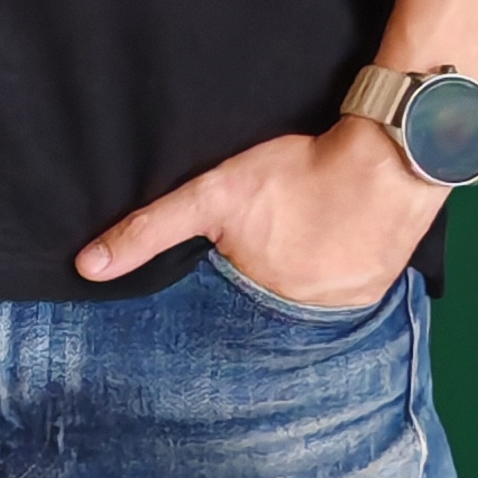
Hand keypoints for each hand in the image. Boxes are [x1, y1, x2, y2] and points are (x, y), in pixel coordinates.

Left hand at [78, 115, 433, 305]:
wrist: (389, 159)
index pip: (216, 314)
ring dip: (292, 287)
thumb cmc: (299, 172)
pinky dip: (326, 283)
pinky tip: (326, 254)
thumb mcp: (213, 195)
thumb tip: (88, 267)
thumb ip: (151, 229)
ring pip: (297, 309)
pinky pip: (336, 303)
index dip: (212, 295)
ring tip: (297, 248)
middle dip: (253, 290)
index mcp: (251, 298)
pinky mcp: (368, 299)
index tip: (221, 272)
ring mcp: (336, 312)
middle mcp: (294, 318)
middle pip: (257, 312)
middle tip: (268, 248)